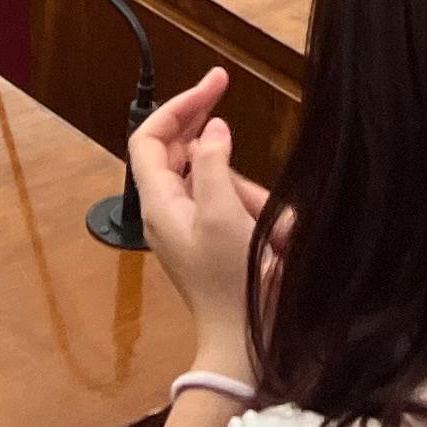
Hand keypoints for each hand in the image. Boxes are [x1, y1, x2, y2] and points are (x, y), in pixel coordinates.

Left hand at [129, 68, 268, 366]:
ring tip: (268, 227)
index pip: (149, 137)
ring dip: (249, 190)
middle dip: (216, 140)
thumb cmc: (229, 286)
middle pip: (182, 150)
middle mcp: (171, 210)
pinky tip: (276, 238)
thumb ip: (215, 163)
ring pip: (220, 176)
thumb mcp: (221, 214)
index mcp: (159, 203)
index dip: (176, 106)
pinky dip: (259, 211)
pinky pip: (239, 204)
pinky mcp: (220, 237)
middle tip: (227, 92)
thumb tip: (213, 130)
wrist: (247, 342)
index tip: (211, 84)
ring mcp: (196, 224)